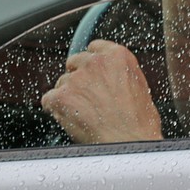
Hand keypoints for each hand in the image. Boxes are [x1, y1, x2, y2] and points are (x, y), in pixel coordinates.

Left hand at [41, 40, 162, 143]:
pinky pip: (49, 100)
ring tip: (84, 115)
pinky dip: (56, 110)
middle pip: (74, 62)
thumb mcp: (139, 86)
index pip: (94, 48)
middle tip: (87, 98)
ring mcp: (76, 79)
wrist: (130, 142)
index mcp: (118, 56)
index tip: (92, 73)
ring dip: (69, 96)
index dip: (92, 63)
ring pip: (62, 83)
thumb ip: (120, 73)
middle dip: (78, 78)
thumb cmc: (140, 122)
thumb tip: (109, 78)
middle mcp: (95, 62)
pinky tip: (70, 120)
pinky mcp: (61, 97)